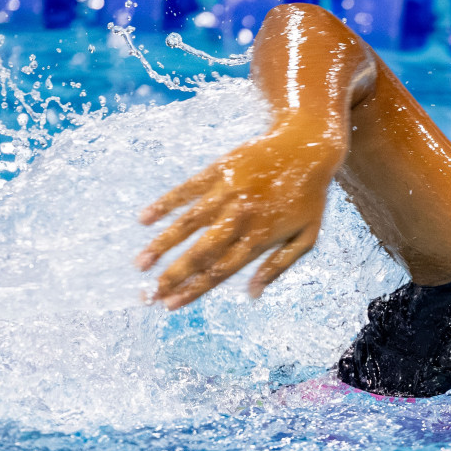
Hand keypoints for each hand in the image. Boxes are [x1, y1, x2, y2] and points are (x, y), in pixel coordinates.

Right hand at [136, 124, 344, 308]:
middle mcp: (240, 217)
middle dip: (172, 276)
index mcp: (261, 237)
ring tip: (140, 264)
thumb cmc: (309, 196)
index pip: (221, 271)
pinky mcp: (218, 171)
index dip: (194, 290)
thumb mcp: (307, 237)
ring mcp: (226, 193)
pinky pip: (186, 190)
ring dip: (162, 245)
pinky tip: (144, 219)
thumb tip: (253, 294)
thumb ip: (278, 266)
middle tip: (147, 295)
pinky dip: (165, 204)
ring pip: (188, 223)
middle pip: (201, 253)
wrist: (308, 145)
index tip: (171, 305)